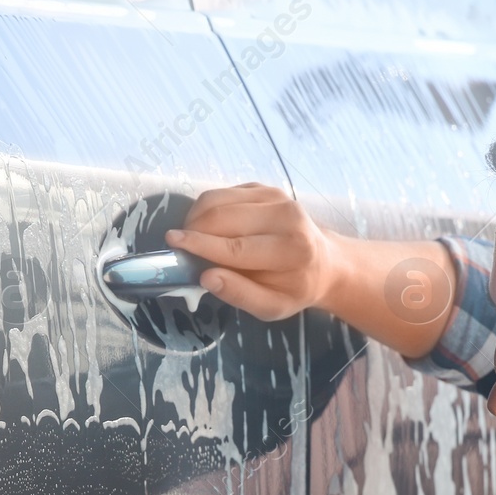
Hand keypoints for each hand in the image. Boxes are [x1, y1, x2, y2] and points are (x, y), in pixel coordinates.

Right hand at [165, 182, 343, 320]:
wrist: (322, 261)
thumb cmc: (293, 288)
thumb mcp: (271, 306)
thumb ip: (240, 295)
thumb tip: (206, 278)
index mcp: (292, 250)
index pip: (237, 247)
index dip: (201, 245)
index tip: (173, 242)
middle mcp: (286, 215)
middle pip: (222, 217)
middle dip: (193, 231)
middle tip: (183, 251)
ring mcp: (275, 196)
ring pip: (217, 200)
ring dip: (195, 218)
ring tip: (195, 240)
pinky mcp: (263, 188)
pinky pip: (222, 193)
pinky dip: (206, 210)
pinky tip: (211, 229)